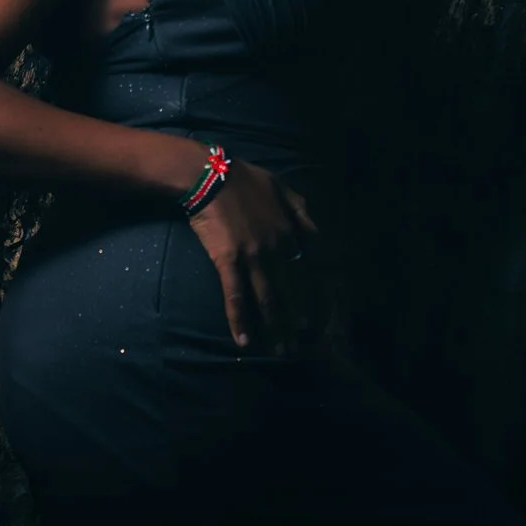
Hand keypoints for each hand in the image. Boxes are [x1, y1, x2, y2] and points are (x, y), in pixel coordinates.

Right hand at [188, 158, 318, 352]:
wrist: (210, 175)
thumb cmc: (245, 179)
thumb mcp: (283, 188)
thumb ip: (301, 210)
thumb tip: (315, 230)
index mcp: (291, 231)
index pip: (307, 273)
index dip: (310, 299)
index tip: (313, 320)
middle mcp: (277, 247)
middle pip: (290, 291)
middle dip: (295, 321)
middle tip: (298, 345)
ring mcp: (253, 255)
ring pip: (268, 298)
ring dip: (275, 327)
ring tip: (279, 349)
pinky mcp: (228, 260)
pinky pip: (236, 295)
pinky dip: (240, 320)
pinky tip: (243, 340)